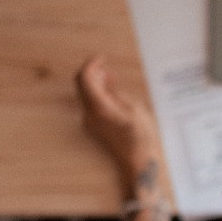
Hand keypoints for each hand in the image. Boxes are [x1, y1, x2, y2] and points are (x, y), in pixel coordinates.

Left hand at [75, 56, 161, 190]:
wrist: (136, 162)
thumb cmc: (140, 137)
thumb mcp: (134, 108)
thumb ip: (116, 92)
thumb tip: (106, 80)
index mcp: (99, 107)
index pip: (84, 78)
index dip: (92, 64)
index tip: (102, 59)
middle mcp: (89, 114)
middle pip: (81, 85)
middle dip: (92, 72)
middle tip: (106, 66)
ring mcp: (89, 121)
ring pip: (84, 94)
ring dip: (94, 83)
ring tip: (111, 79)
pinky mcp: (92, 126)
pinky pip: (89, 104)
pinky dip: (97, 94)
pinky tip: (110, 93)